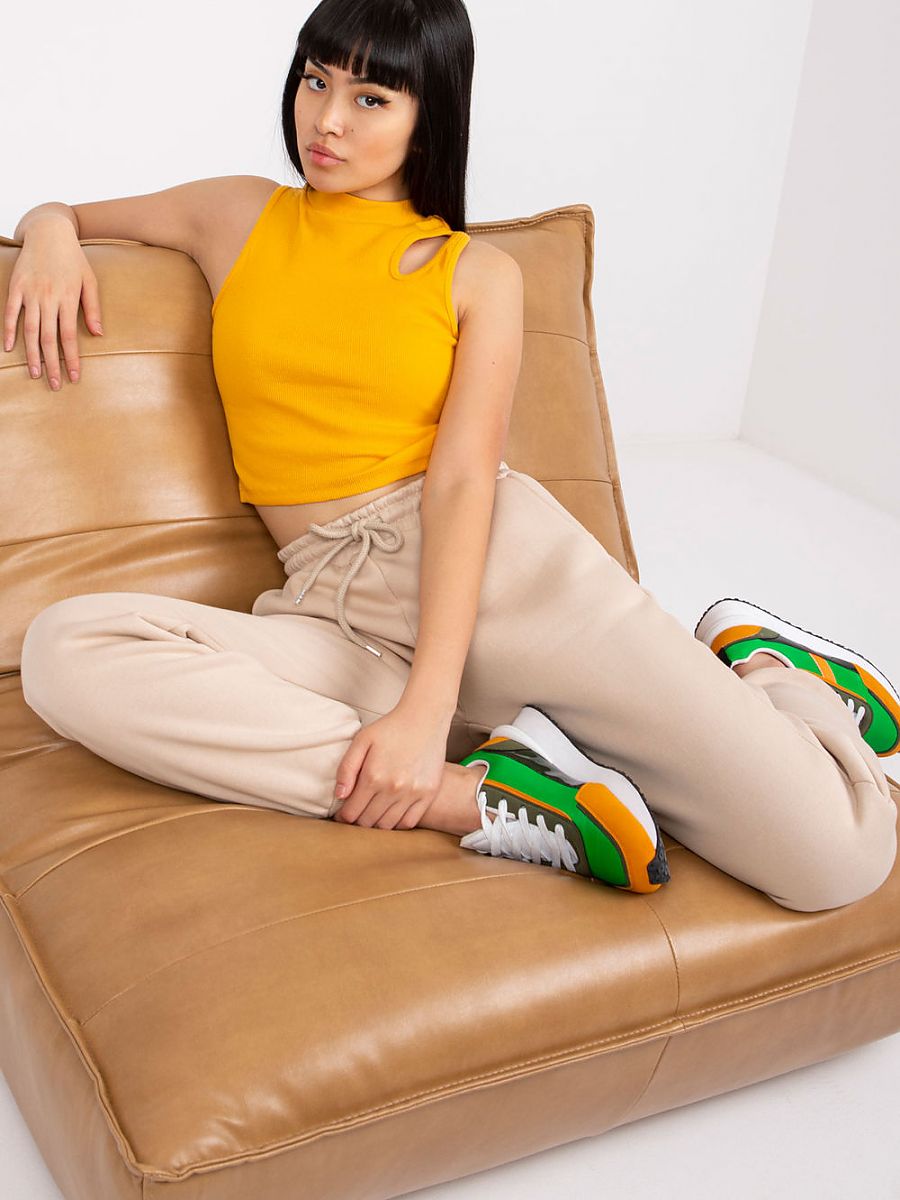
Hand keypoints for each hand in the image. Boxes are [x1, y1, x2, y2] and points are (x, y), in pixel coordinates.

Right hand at [4, 218, 103, 388]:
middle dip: (53, 364)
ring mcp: (30, 292)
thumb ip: (92, 308)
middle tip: (55, 384)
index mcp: (67, 298)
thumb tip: (98, 334)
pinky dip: (9, 331)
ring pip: (30, 330)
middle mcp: (48, 297)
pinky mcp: (16, 286)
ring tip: (35, 374)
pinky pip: (10, 313)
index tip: (75, 377)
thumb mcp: (89, 280)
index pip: (69, 336)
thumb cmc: (73, 258)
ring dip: (32, 354)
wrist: (48, 231)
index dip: (72, 359)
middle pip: (49, 338)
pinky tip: (9, 348)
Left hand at [331, 704, 448, 830]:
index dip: (343, 818)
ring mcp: (413, 793)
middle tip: (356, 815)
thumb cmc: (391, 727)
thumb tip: (340, 795)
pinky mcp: (428, 794)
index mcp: (373, 776)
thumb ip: (346, 768)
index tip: (342, 816)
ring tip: (371, 815)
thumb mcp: (362, 741)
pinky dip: (397, 824)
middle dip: (357, 822)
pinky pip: (409, 822)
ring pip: (387, 825)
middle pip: (368, 822)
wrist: (425, 718)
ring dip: (376, 825)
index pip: (351, 813)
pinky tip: (391, 815)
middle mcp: (393, 788)